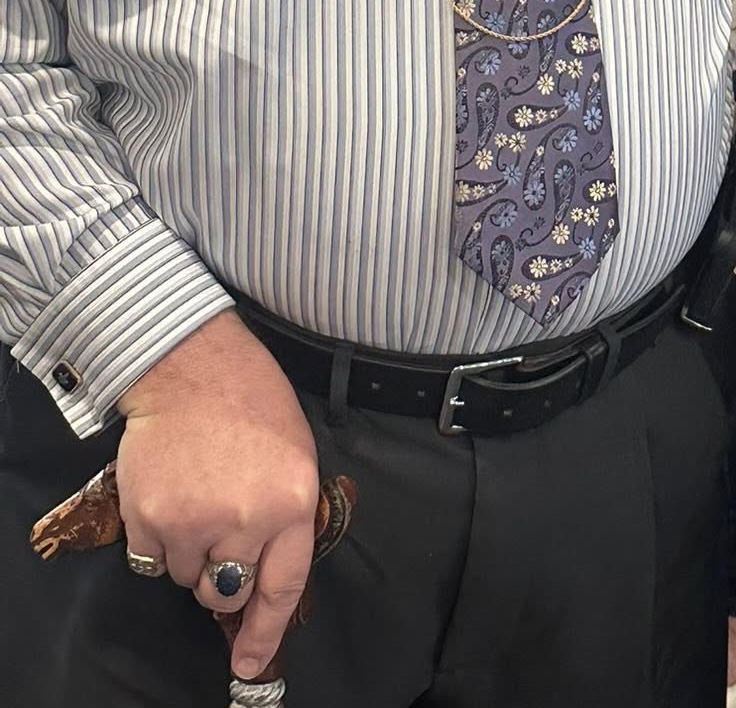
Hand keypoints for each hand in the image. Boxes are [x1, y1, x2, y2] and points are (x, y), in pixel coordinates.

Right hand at [113, 310, 319, 681]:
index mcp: (292, 500)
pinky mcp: (149, 517)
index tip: (250, 662)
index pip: (283, 588)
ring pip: (187, 579)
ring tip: (195, 496)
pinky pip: (152, 560)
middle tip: (219, 532)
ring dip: (190, 552)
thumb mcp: (293, 454)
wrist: (191, 365)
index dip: (265, 633)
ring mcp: (194, 521)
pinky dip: (158, 539)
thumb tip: (258, 577)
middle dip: (223, 576)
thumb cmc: (251, 402)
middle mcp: (246, 519)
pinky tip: (169, 493)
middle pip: (228, 592)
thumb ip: (282, 516)